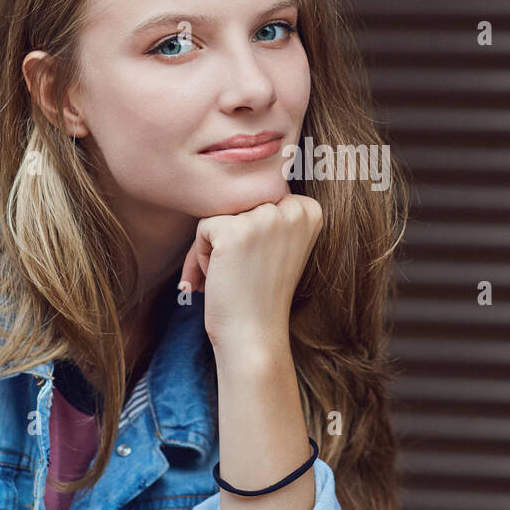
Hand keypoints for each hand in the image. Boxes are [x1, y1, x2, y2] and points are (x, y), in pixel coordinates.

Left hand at [178, 194, 323, 359]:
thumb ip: (273, 214)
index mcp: (310, 209)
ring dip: (214, 247)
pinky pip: (202, 227)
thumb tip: (242, 172)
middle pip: (240, 203)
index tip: (256, 263)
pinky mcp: (235, 230)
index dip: (250, 231)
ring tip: (227, 277)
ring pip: (221, 214)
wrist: (255, 336)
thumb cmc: (263, 295)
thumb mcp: (282, 246)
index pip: (262, 198)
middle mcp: (293, 209)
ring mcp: (265, 218)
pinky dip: (200, 256)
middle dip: (230, 238)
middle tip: (239, 273)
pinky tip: (216, 280)